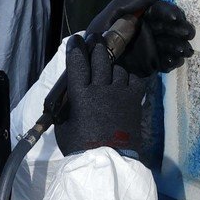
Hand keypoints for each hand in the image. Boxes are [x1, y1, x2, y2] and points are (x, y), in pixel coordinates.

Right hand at [54, 38, 148, 160]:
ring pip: (118, 69)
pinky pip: (135, 80)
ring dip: (113, 67)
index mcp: (81, 95)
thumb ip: (66, 111)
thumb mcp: (64, 129)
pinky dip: (131, 78)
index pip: (77, 63)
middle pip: (100, 58)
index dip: (76, 48)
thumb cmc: (81, 148)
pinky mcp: (134, 101)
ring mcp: (120, 94)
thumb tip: (67, 103)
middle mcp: (101, 89)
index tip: (76, 39)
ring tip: (110, 69)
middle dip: (97, 45)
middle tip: (96, 38)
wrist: (109, 162)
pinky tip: (127, 82)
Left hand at [83, 0, 194, 76]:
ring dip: (180, 46)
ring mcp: (151, 48)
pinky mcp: (152, 64)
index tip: (175, 18)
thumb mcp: (108, 18)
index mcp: (139, 16)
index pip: (159, 11)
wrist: (91, 67)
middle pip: (170, 27)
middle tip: (187, 35)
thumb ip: (126, 3)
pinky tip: (174, 62)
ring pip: (171, 44)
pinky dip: (173, 61)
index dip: (169, 12)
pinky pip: (166, 61)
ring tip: (183, 51)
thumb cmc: (97, 38)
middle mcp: (149, 30)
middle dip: (180, 29)